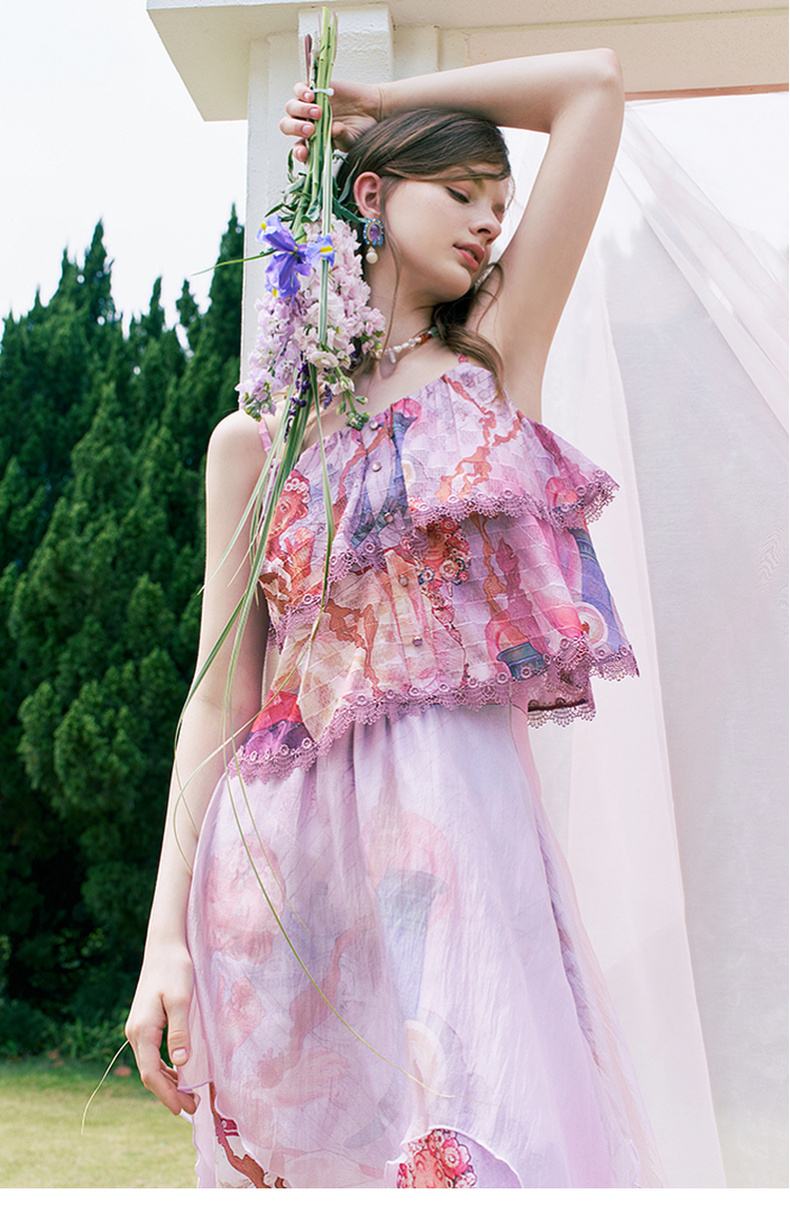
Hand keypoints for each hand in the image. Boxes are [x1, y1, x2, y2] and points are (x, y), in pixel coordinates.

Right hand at [125, 944, 196, 1116]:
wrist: (164, 947)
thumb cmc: (174, 970)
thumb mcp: (180, 1000)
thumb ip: (180, 1032)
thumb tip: (181, 1063)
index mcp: (142, 1031)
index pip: (150, 1073)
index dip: (166, 1094)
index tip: (182, 1109)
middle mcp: (135, 1033)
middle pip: (149, 1073)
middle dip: (169, 1093)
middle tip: (193, 1106)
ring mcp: (139, 1028)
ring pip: (150, 1064)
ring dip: (168, 1082)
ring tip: (189, 1095)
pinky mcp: (146, 1023)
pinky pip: (153, 1053)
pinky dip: (165, 1067)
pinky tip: (180, 1072)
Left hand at [280, 79, 381, 162]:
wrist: (372, 110)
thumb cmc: (360, 129)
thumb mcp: (352, 140)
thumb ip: (341, 139)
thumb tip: (333, 130)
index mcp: (313, 142)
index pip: (298, 148)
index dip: (298, 151)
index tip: (304, 152)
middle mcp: (307, 124)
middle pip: (288, 125)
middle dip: (295, 128)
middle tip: (311, 129)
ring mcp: (309, 107)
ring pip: (291, 107)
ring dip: (301, 110)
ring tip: (318, 111)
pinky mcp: (315, 90)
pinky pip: (299, 88)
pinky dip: (302, 91)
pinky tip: (311, 96)